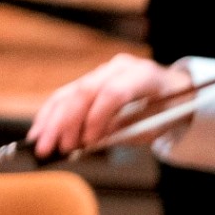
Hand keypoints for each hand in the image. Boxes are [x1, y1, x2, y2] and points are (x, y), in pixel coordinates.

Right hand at [26, 52, 189, 160]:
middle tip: (53, 147)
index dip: (98, 118)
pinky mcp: (89, 78)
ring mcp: (102, 70)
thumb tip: (89, 142)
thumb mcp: (156, 125)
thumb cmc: (169, 112)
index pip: (113, 93)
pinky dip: (51, 114)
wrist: (175, 91)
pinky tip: (40, 130)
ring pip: (69, 93)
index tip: (88, 143)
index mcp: (143, 75)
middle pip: (84, 92)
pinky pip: (65, 95)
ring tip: (39, 142)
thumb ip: (125, 131)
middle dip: (65, 122)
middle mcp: (118, 67)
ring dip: (51, 120)